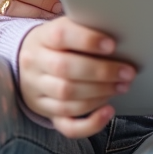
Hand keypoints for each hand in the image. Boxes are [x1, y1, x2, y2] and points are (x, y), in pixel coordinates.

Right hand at [19, 18, 136, 137]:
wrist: (26, 62)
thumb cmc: (55, 43)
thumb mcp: (64, 27)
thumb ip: (85, 29)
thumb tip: (118, 31)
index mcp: (42, 38)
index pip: (61, 35)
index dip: (87, 40)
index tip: (112, 45)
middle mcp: (35, 66)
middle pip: (65, 70)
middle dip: (101, 72)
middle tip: (127, 72)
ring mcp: (38, 92)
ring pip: (66, 98)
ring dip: (99, 93)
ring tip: (121, 86)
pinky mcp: (46, 114)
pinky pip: (67, 126)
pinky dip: (90, 123)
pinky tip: (108, 112)